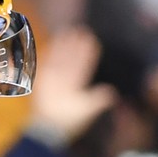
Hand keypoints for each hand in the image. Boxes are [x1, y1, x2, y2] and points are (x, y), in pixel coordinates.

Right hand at [28, 27, 116, 146]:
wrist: (49, 125)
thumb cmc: (70, 119)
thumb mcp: (89, 109)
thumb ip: (99, 99)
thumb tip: (113, 93)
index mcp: (77, 89)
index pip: (83, 68)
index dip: (88, 56)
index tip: (92, 42)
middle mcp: (66, 82)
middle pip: (73, 61)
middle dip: (77, 48)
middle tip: (83, 31)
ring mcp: (54, 79)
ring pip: (63, 59)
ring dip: (67, 46)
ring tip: (72, 31)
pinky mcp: (44, 78)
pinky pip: (50, 60)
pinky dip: (55, 50)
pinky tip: (60, 39)